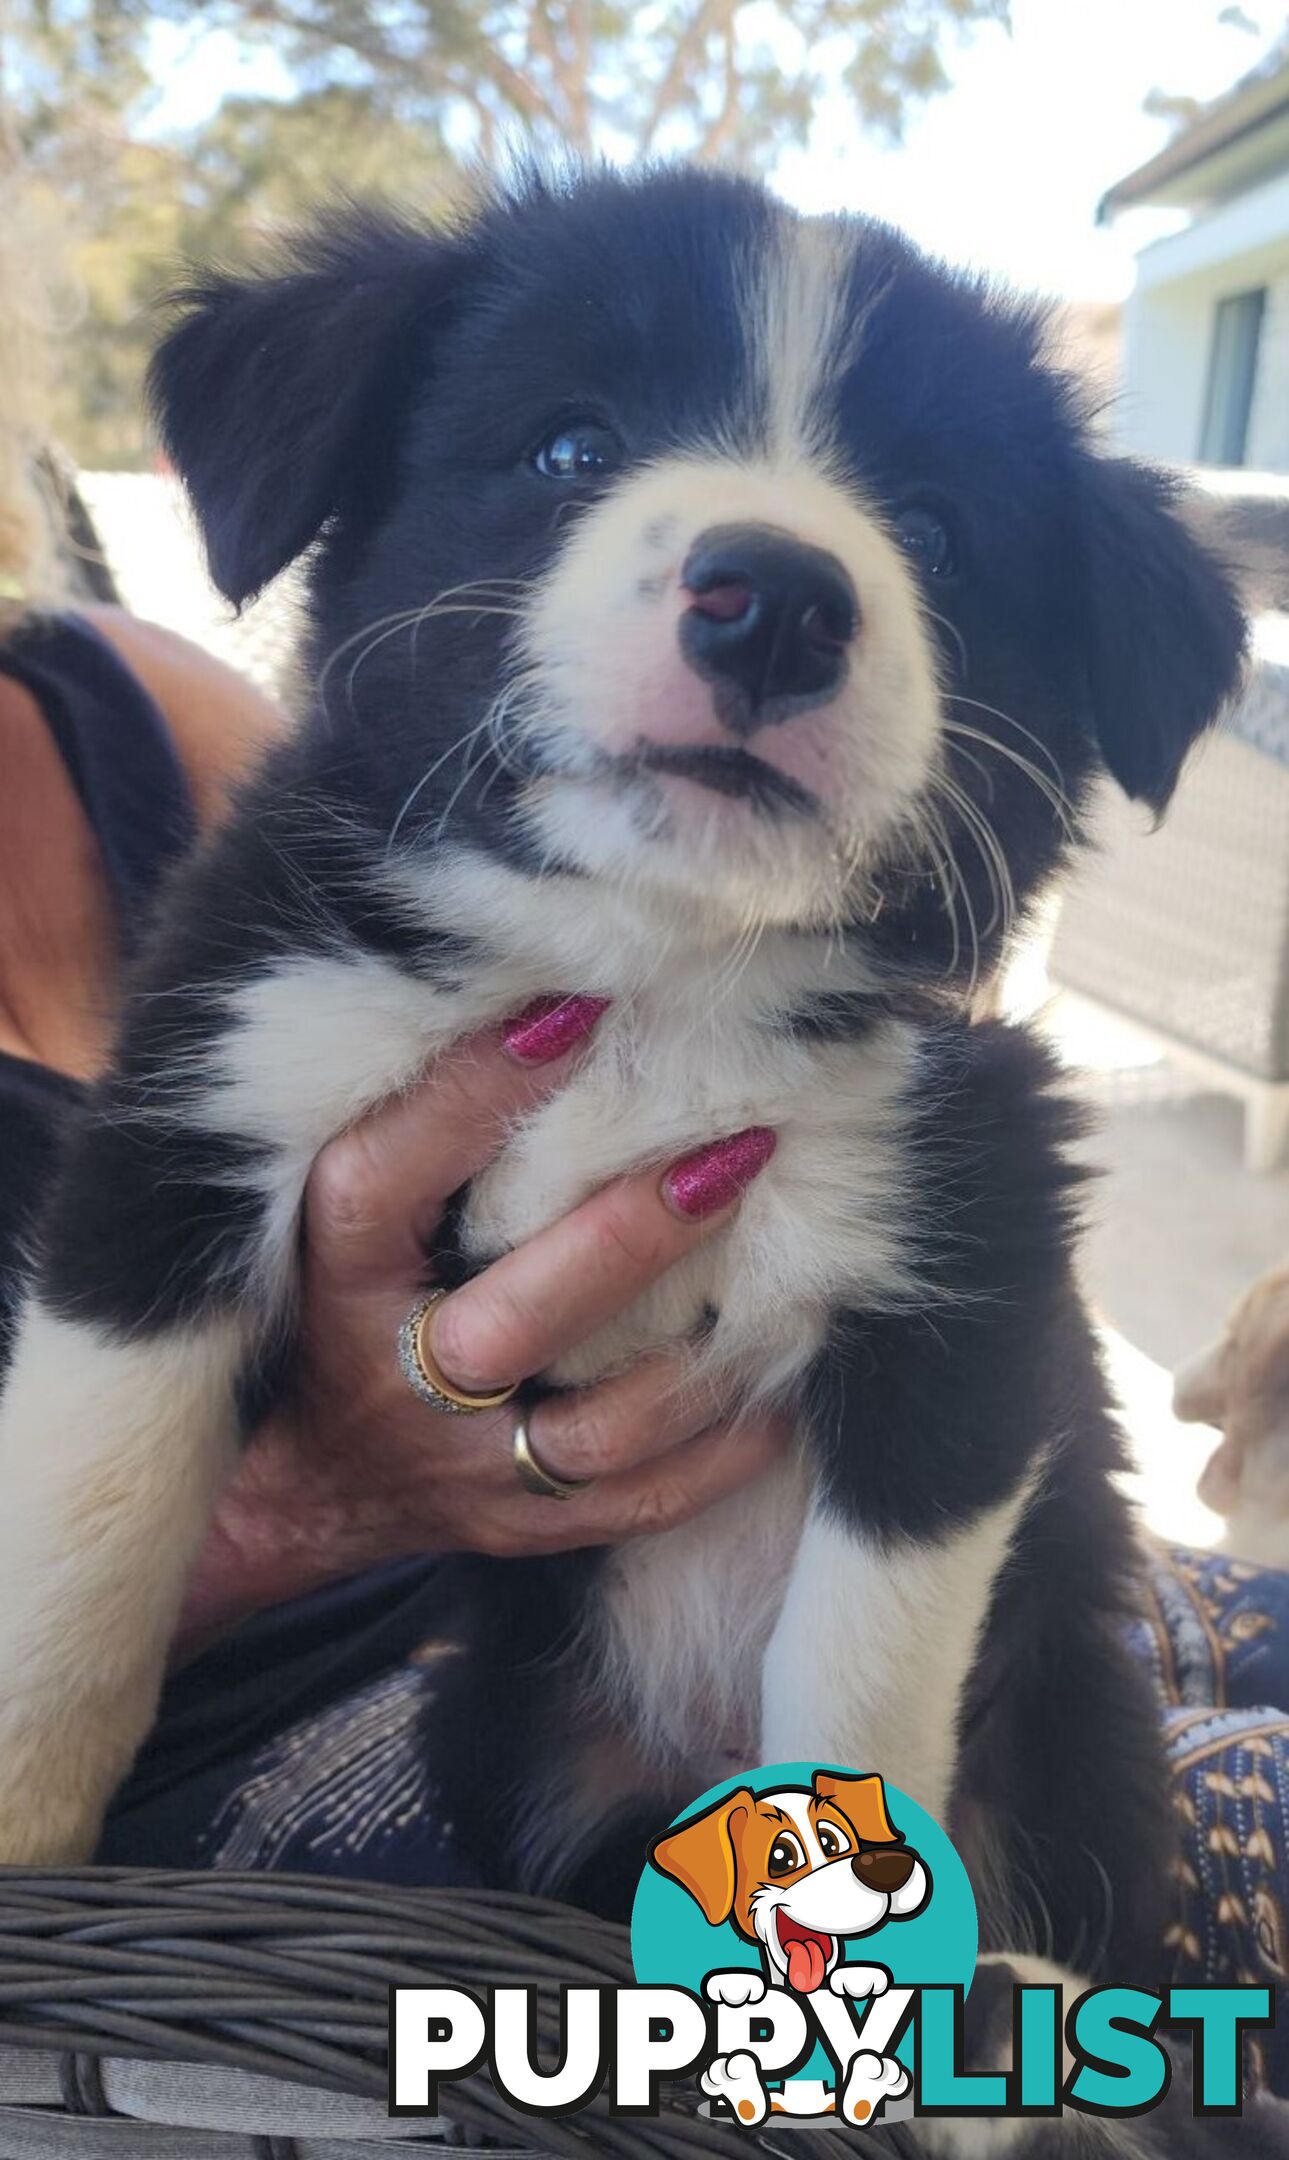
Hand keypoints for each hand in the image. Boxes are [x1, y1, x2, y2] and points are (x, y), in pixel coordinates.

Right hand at [177, 997, 788, 1654]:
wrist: (311, 1487)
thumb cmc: (350, 1298)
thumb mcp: (349, 1210)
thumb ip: (425, 1130)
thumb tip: (568, 1001)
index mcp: (339, 1276)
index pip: (390, 1177)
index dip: (476, 1094)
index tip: (580, 1009)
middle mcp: (397, 1381)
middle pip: (517, 1319)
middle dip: (634, 1234)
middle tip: (742, 1148)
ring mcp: (468, 1472)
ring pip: (605, 1429)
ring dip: (711, 1351)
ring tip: (802, 1275)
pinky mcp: (528, 1531)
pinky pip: (649, 1502)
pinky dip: (729, 1445)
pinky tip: (785, 1379)